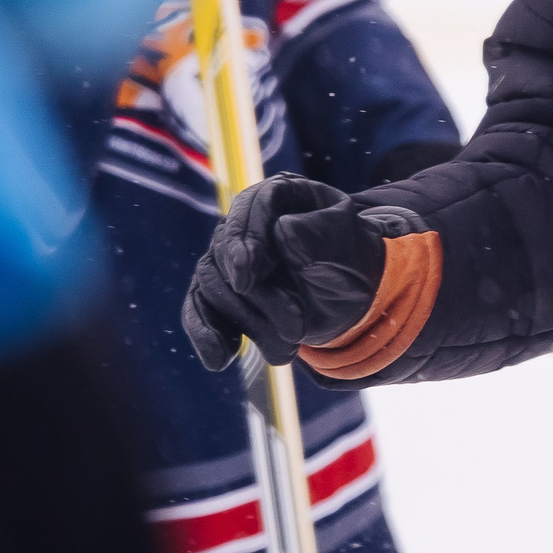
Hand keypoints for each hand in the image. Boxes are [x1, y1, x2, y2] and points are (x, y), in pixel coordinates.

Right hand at [181, 175, 428, 370]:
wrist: (354, 294)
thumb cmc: (353, 258)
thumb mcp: (352, 241)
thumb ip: (320, 232)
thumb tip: (281, 230)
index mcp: (281, 194)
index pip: (251, 206)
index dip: (245, 240)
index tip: (246, 277)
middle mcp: (248, 222)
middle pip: (228, 253)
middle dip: (260, 298)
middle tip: (296, 328)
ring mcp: (229, 258)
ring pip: (214, 285)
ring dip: (249, 323)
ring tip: (287, 351)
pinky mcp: (221, 292)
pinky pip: (198, 308)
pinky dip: (205, 333)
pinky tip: (220, 358)